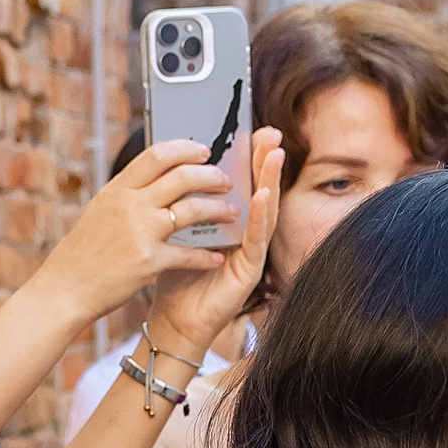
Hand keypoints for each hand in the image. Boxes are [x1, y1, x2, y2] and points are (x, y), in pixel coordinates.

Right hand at [27, 141, 258, 331]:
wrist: (64, 291)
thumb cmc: (82, 254)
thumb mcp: (100, 211)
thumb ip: (127, 193)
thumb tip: (153, 176)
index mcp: (118, 189)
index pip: (158, 154)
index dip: (186, 148)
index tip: (204, 151)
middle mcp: (130, 206)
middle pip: (182, 176)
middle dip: (211, 175)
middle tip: (225, 181)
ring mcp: (140, 233)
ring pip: (192, 210)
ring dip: (218, 209)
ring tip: (230, 213)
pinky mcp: (148, 263)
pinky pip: (188, 254)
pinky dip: (206, 256)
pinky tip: (217, 257)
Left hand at [142, 131, 283, 374]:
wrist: (173, 320)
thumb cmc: (173, 277)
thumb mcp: (175, 230)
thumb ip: (181, 201)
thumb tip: (171, 162)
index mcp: (226, 219)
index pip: (240, 181)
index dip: (247, 155)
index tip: (251, 128)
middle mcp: (243, 232)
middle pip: (257, 189)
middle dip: (264, 160)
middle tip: (270, 133)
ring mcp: (250, 251)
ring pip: (264, 210)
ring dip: (271, 181)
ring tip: (275, 155)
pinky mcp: (250, 270)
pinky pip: (257, 239)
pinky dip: (262, 216)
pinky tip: (264, 196)